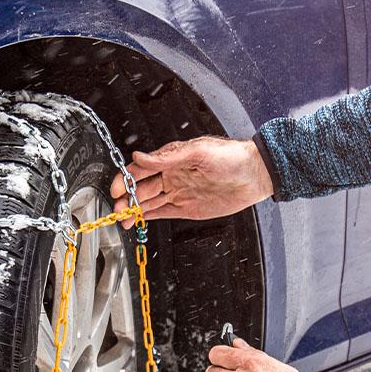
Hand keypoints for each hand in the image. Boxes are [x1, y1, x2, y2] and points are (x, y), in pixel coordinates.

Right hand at [110, 136, 273, 227]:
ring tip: (121, 218)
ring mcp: (179, 192)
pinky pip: (163, 212)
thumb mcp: (198, 152)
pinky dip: (148, 216)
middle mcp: (173, 175)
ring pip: (150, 202)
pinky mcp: (187, 208)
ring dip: (134, 209)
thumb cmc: (231, 157)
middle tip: (116, 208)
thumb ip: (168, 156)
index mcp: (172, 159)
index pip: (141, 169)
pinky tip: (137, 220)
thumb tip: (140, 156)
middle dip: (127, 197)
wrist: (254, 175)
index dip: (125, 178)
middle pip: (142, 188)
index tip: (116, 188)